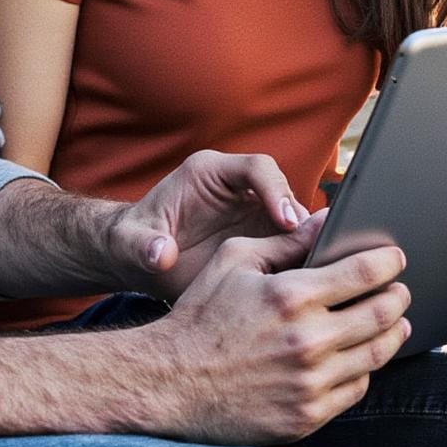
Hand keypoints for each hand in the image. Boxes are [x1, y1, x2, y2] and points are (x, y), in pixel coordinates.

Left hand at [111, 149, 309, 298]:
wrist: (138, 259)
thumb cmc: (134, 242)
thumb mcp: (131, 243)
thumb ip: (144, 246)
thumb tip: (162, 255)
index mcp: (209, 172)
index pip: (257, 167)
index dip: (275, 190)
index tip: (287, 221)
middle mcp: (237, 188)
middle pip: (285, 192)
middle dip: (300, 218)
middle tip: (314, 246)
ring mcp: (251, 212)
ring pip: (294, 219)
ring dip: (306, 240)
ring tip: (316, 264)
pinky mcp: (258, 238)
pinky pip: (289, 244)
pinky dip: (300, 258)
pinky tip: (306, 279)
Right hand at [145, 226, 410, 443]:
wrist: (169, 382)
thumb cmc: (200, 316)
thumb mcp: (234, 261)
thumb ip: (285, 241)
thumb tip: (324, 220)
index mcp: (291, 296)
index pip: (364, 273)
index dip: (389, 262)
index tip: (396, 258)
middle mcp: (307, 340)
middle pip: (382, 314)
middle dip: (399, 296)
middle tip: (401, 289)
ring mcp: (310, 382)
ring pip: (377, 354)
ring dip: (393, 333)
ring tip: (395, 322)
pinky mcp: (307, 415)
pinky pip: (356, 389)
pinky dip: (365, 369)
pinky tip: (361, 356)